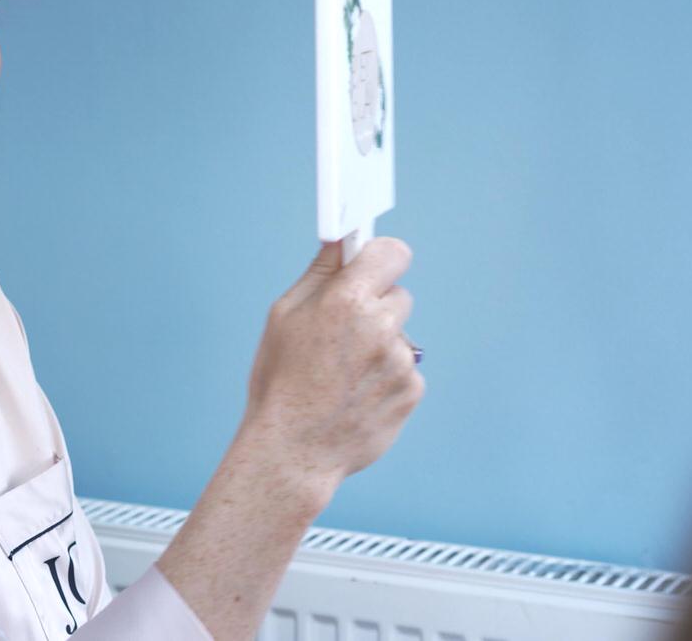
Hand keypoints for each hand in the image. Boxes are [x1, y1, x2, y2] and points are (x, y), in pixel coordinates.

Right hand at [241, 237, 422, 492]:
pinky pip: (405, 370)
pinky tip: (357, 395)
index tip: (373, 267)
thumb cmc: (280, 382)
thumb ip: (320, 274)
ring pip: (400, 336)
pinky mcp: (411, 390)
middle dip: (376, 307)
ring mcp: (399, 361)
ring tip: (344, 375)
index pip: (392, 252)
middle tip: (343, 334)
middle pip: (398, 295)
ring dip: (380, 346)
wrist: (292, 451)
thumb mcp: (284, 317)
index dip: (380, 259)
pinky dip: (386, 379)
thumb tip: (338, 241)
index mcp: (346, 300)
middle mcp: (379, 326)